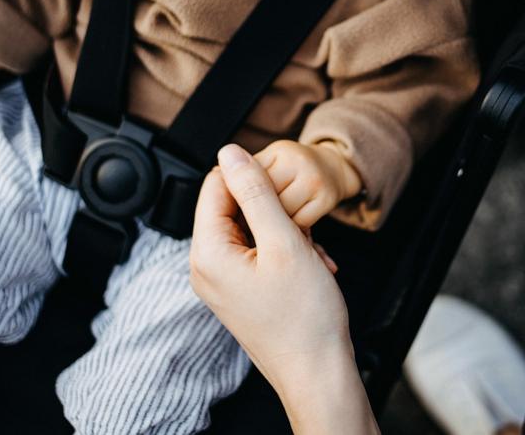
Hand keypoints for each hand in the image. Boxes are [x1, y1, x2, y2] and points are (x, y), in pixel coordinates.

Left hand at [190, 144, 378, 434]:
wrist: (318, 373)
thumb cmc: (305, 318)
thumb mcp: (284, 242)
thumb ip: (256, 193)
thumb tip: (230, 152)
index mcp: (207, 252)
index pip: (215, 184)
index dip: (251, 174)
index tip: (285, 182)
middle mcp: (206, 266)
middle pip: (231, 206)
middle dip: (271, 206)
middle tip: (303, 225)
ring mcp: (222, 281)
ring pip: (250, 227)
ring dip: (284, 228)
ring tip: (310, 250)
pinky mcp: (240, 290)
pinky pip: (257, 251)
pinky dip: (285, 248)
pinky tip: (311, 262)